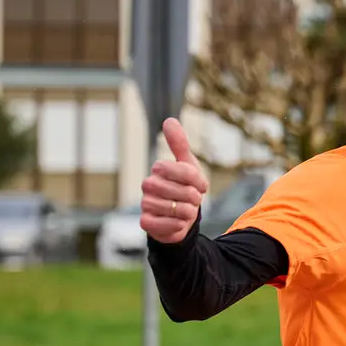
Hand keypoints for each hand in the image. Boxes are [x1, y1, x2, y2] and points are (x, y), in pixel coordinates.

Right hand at [140, 118, 208, 244]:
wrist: (180, 218)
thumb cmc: (184, 189)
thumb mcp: (187, 165)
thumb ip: (179, 144)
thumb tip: (169, 120)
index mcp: (158, 169)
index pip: (182, 170)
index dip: (197, 180)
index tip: (200, 186)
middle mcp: (148, 185)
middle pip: (182, 191)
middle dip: (194, 198)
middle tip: (193, 200)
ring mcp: (145, 204)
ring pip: (177, 209)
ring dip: (188, 212)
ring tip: (185, 211)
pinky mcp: (146, 223)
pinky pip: (169, 224)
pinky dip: (179, 225)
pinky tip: (178, 222)